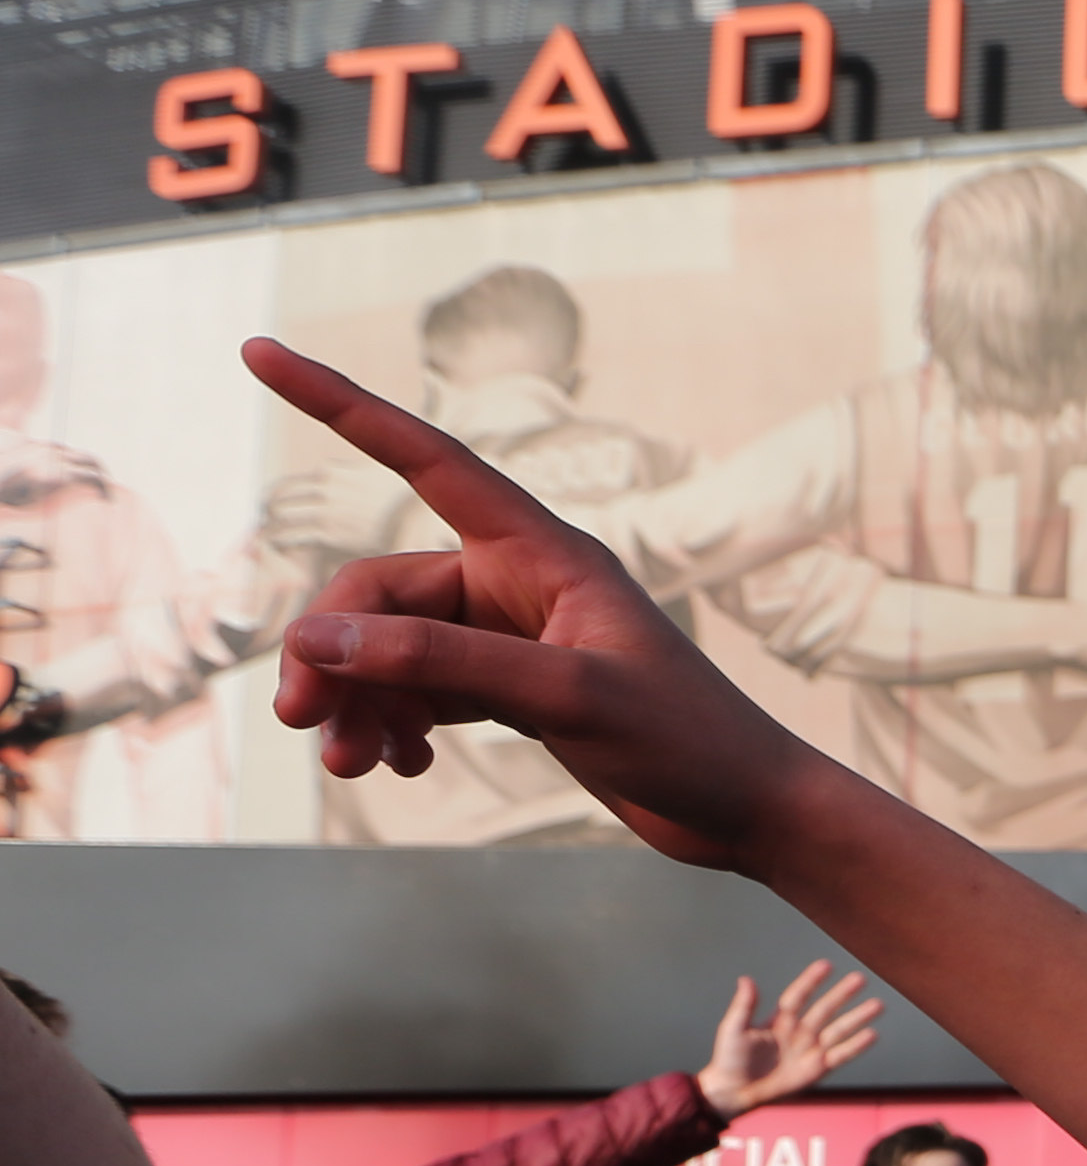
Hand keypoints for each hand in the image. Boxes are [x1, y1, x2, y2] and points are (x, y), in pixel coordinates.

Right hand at [239, 343, 813, 863]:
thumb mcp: (565, 697)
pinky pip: (419, 691)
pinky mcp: (513, 693)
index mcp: (544, 552)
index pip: (424, 458)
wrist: (747, 812)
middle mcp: (522, 584)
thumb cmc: (688, 740)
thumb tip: (318, 638)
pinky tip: (398, 765)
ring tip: (345, 761)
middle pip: (382, 592)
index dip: (340, 405)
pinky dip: (393, 724)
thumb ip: (442, 663)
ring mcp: (514, 639)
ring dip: (356, 699)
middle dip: (333, 651)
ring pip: (392, 650)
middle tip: (300, 719)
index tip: (260, 354)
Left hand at [697, 958, 881, 1119]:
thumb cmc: (729, 1060)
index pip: (799, 996)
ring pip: (838, 1029)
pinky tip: (872, 1034)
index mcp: (780, 1020)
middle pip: (825, 1009)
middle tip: (860, 978)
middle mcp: (799, 1032)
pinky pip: (841, 1055)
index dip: (811, 981)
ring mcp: (810, 1050)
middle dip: (843, 994)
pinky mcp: (817, 1069)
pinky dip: (856, 1046)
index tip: (826, 965)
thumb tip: (746, 979)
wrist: (734, 1092)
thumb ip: (743, 1006)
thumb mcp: (733, 1029)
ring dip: (857, 1017)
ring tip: (878, 1004)